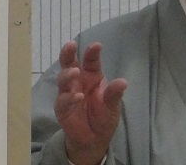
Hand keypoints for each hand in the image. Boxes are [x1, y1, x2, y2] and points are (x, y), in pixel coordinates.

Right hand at [54, 41, 127, 164]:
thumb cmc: (104, 116)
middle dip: (68, 53)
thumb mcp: (113, 105)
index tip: (96, 45)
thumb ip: (114, 94)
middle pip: (69, 63)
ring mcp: (68, 93)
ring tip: (75, 72)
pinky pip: (63, 101)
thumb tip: (123, 82)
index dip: (92, 52)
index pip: (90, 60)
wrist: (94, 139)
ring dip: (67, 75)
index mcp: (91, 75)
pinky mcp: (62, 109)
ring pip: (62, 80)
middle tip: (70, 45)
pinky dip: (69, 98)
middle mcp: (78, 81)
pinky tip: (77, 96)